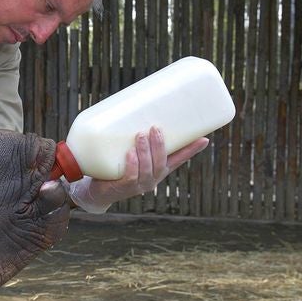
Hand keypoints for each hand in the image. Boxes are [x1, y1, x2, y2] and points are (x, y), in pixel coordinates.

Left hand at [67, 126, 209, 212]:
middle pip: (162, 162)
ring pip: (147, 168)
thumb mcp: (126, 152)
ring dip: (145, 151)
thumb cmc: (113, 167)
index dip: (191, 150)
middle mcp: (152, 178)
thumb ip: (132, 137)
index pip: (179, 159)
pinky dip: (132, 165)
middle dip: (160, 144)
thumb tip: (129, 109)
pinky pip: (131, 176)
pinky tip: (130, 154)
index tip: (204, 138)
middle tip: (155, 128)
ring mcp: (139, 185)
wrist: (96, 191)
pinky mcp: (124, 188)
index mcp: (158, 169)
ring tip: (140, 135)